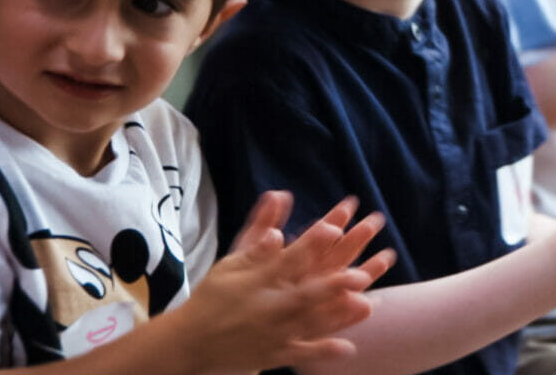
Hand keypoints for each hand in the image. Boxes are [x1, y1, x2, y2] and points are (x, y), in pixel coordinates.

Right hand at [175, 192, 394, 370]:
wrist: (189, 342)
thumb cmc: (212, 297)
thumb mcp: (229, 264)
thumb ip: (255, 236)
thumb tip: (275, 201)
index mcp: (258, 281)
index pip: (288, 258)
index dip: (311, 243)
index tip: (334, 228)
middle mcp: (268, 307)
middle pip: (305, 293)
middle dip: (333, 285)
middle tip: (359, 276)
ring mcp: (272, 333)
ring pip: (309, 324)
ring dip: (337, 316)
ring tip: (367, 305)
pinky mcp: (274, 354)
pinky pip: (301, 353)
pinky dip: (323, 351)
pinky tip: (348, 347)